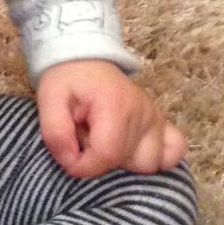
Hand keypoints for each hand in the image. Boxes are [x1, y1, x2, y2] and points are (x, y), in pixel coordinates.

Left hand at [36, 59, 186, 177]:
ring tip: (105, 141)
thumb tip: (71, 161)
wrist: (84, 60)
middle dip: (100, 160)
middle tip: (84, 138)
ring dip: (125, 160)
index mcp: (115, 105)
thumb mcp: (48, 100)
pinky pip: (175, 151)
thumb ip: (55, 133)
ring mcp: (156, 118)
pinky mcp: (162, 123)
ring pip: (149, 163)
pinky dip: (159, 158)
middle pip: (127, 161)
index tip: (69, 156)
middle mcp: (143, 113)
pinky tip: (135, 152)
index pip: (107, 154)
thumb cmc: (67, 81)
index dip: (84, 165)